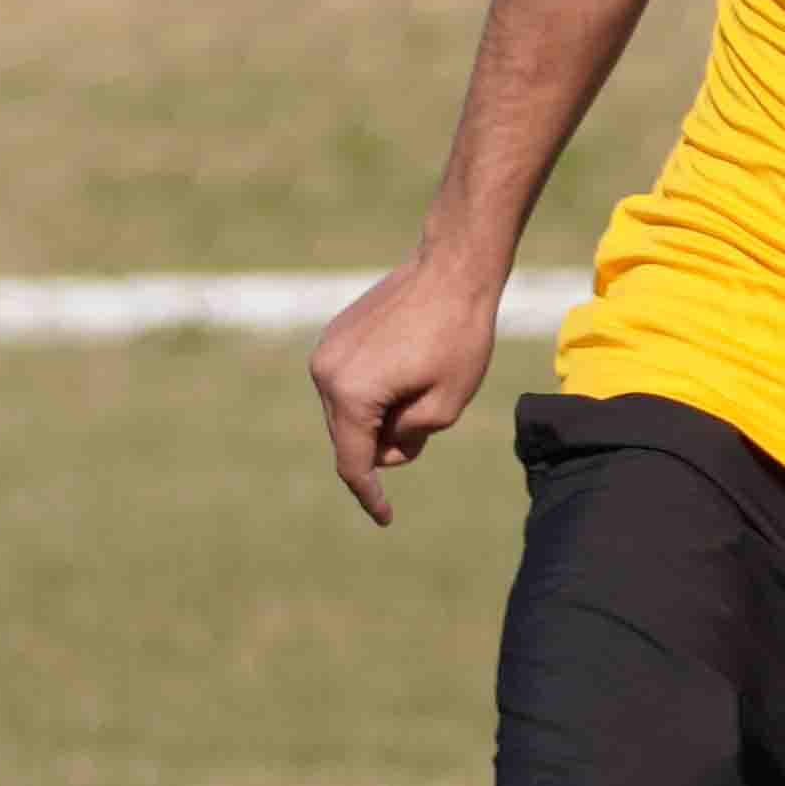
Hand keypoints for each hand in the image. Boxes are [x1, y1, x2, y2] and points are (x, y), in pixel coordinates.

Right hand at [307, 255, 501, 525]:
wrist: (452, 268)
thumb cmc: (459, 336)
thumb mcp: (447, 405)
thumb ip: (411, 440)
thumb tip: (386, 448)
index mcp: (350, 394)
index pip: (354, 462)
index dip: (370, 495)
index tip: (385, 517)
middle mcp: (326, 372)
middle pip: (350, 437)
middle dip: (385, 444)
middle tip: (428, 421)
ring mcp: (327, 350)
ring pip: (349, 410)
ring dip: (381, 415)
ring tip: (423, 385)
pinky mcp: (336, 335)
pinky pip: (350, 382)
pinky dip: (374, 392)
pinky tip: (410, 368)